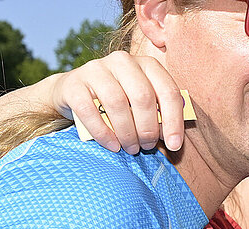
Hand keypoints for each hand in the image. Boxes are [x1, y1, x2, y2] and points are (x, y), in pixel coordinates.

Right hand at [53, 51, 184, 152]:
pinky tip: (112, 146)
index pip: (168, 91)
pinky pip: (90, 111)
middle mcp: (122, 61)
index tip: (174, 145)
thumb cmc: (118, 100)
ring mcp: (96, 69)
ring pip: (117, 103)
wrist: (74, 91)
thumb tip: (172, 139)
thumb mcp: (140, 102)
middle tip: (147, 146)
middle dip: (148, 128)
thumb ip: (158, 114)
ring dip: (127, 132)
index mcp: (146, 64)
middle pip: (142, 97)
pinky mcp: (74, 83)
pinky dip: (103, 133)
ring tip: (131, 148)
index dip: (174, 121)